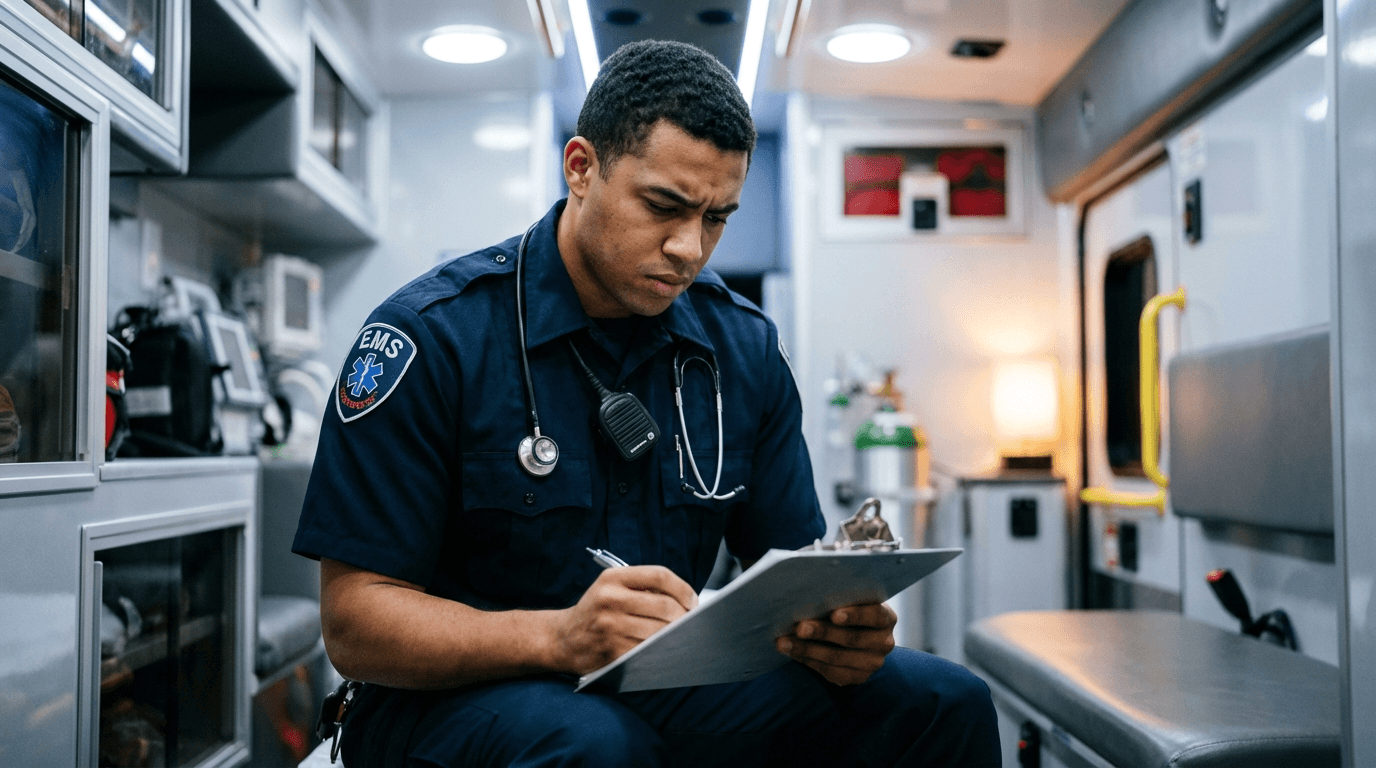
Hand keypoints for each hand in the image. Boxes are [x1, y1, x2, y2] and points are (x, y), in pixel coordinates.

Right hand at [551, 566, 697, 674]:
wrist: (562, 638)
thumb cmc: (596, 611)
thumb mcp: (611, 588)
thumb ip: (643, 588)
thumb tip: (686, 602)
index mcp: (613, 578)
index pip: (659, 575)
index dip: (683, 588)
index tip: (693, 601)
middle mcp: (610, 599)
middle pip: (664, 606)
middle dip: (684, 617)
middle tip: (692, 624)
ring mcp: (610, 626)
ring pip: (659, 631)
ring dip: (675, 636)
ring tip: (682, 637)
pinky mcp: (612, 650)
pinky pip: (648, 651)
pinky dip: (661, 651)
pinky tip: (664, 650)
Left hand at [776, 603, 896, 685]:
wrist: (854, 633)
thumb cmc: (847, 607)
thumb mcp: (851, 599)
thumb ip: (839, 595)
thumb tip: (809, 591)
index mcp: (886, 617)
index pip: (874, 615)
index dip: (855, 615)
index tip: (833, 614)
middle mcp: (884, 642)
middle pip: (851, 638)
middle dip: (822, 632)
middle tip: (798, 627)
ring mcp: (872, 663)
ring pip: (836, 658)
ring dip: (807, 649)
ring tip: (784, 641)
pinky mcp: (857, 677)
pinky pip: (830, 672)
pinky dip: (807, 660)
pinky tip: (791, 651)